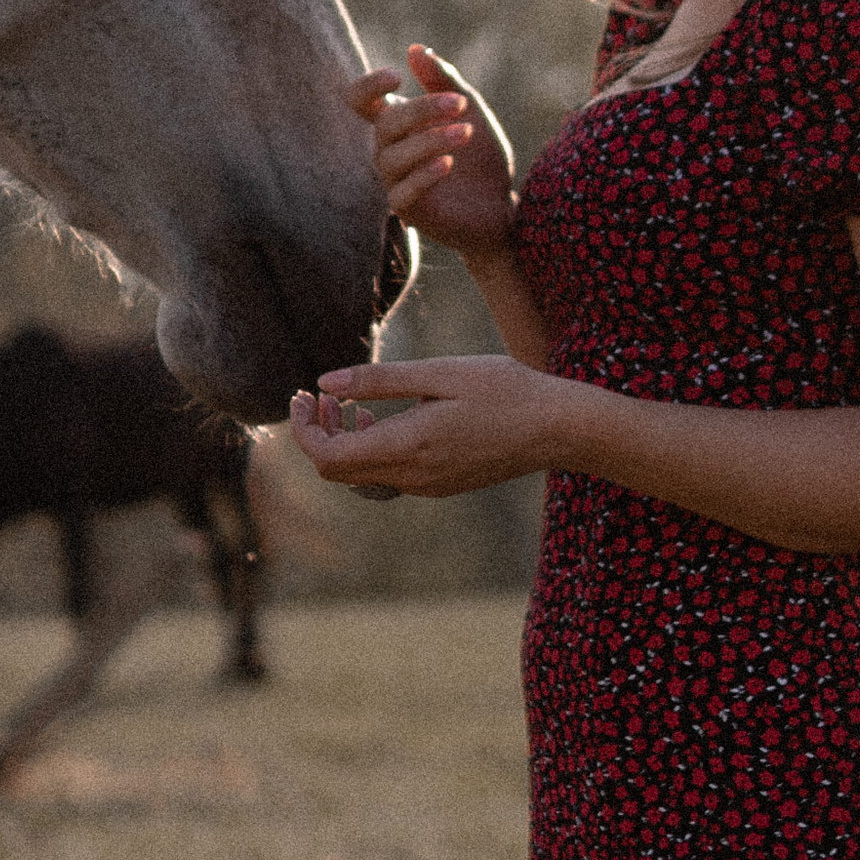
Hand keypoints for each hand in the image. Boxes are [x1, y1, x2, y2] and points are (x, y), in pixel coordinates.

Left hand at [288, 353, 569, 501]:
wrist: (558, 428)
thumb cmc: (504, 390)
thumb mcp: (440, 373)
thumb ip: (379, 380)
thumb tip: (324, 383)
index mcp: (407, 447)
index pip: (328, 457)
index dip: (303, 429)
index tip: (301, 395)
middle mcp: (412, 477)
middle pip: (338, 472)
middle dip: (318, 433)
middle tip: (319, 394)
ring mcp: (427, 487)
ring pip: (361, 477)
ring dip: (345, 442)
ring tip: (352, 403)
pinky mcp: (441, 485)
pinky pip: (388, 477)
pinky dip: (372, 450)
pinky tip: (386, 419)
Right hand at [346, 45, 517, 258]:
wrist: (499, 205)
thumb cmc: (479, 156)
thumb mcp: (468, 110)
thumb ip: (442, 80)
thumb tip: (416, 48)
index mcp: (398, 123)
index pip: (360, 102)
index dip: (368, 87)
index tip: (397, 76)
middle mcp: (389, 150)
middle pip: (387, 124)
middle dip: (423, 109)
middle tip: (460, 103)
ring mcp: (395, 181)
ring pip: (394, 156)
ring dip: (430, 140)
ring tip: (466, 132)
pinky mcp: (408, 210)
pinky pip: (402, 192)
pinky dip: (423, 176)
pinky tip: (447, 164)